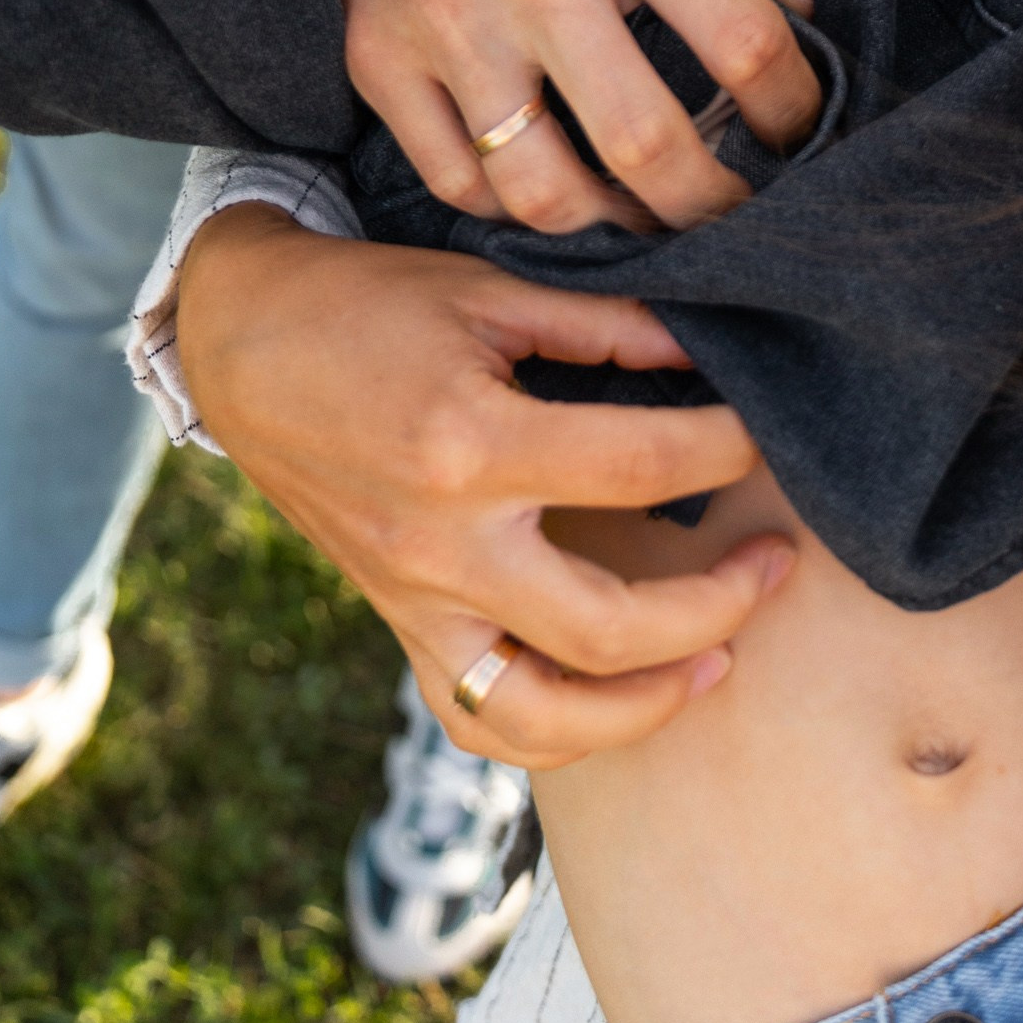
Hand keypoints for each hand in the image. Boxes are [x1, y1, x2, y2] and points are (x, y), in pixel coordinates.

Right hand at [175, 209, 795, 764]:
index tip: (768, 432)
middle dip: (719, 604)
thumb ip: (601, 326)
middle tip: (779, 561)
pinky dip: (555, 733)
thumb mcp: (486, 289)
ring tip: (718, 661)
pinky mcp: (399, 624)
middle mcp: (444, 547)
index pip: (640, 465)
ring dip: (646, 705)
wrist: (242, 345)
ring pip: (544, 715)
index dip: (726, 448)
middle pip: (612, 627)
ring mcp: (416, 602)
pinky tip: (615, 698)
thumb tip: (704, 352)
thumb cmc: (368, 303)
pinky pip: (479, 719)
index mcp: (472, 446)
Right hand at [251, 0, 820, 231]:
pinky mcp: (378, 56)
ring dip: (614, 225)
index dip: (794, 105)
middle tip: (740, 206)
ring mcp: (446, 25)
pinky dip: (512, 208)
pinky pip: (454, 178)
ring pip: (543, 193)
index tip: (801, 122)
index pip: (743, 43)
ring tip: (646, 210)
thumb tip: (804, 8)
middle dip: (717, 203)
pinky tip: (553, 183)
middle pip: (649, 148)